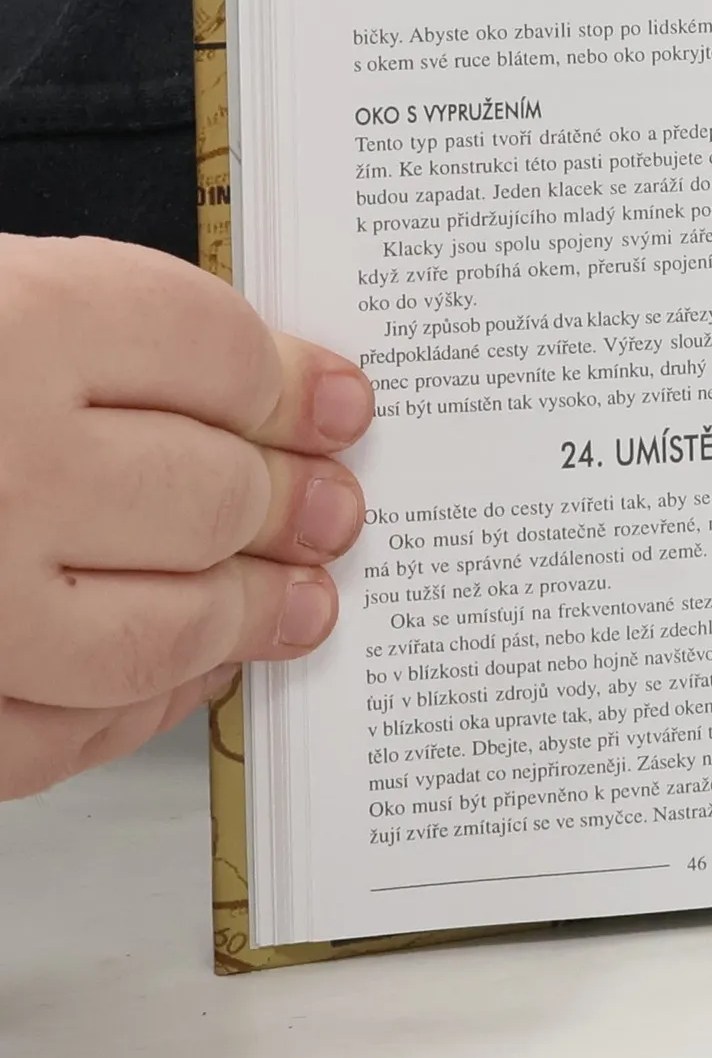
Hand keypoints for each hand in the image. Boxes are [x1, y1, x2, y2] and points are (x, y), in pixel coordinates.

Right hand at [0, 236, 372, 800]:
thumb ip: (96, 332)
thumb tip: (276, 393)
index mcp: (7, 326)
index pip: (216, 354)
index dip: (293, 382)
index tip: (334, 403)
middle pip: (213, 490)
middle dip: (293, 502)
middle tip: (333, 507)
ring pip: (166, 625)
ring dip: (247, 614)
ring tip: (295, 600)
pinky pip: (66, 731)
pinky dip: (143, 707)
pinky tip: (184, 671)